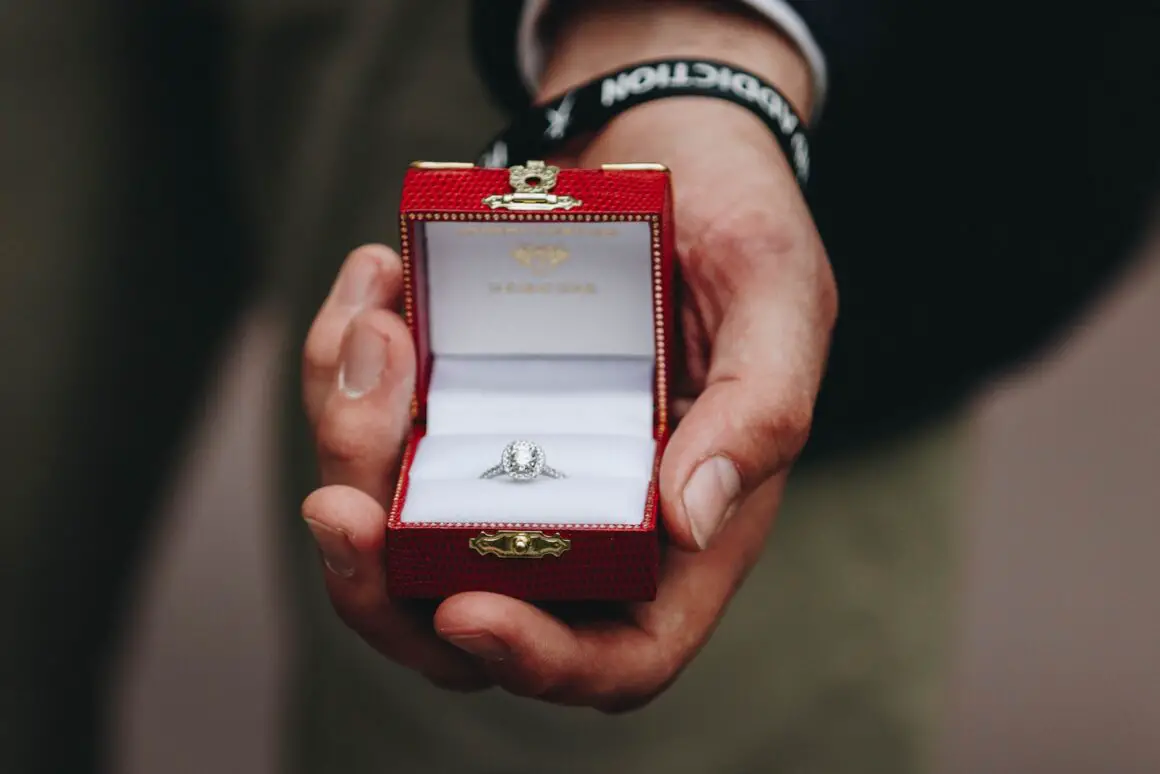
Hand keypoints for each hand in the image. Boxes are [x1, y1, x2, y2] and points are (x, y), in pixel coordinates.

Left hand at [299, 0, 836, 708]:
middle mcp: (580, 515)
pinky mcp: (448, 398)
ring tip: (373, 325)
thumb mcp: (779, 302)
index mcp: (675, 530)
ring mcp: (502, 460)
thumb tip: (690, 520)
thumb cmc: (741, 230)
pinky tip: (375, 282)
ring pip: (389, 523)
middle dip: (383, 581)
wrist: (670, 143)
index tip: (464, 606)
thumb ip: (759, 411)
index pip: (612, 654)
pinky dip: (342, 361)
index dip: (538, 660)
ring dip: (348, 443)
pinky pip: (367, 420)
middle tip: (340, 503)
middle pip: (461, 616)